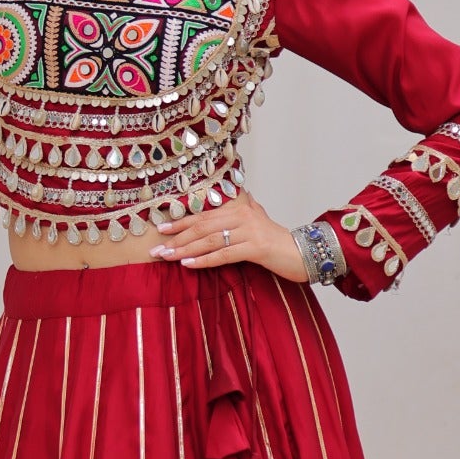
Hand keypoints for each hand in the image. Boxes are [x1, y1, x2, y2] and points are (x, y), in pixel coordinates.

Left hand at [153, 188, 309, 279]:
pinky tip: (189, 265)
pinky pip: (224, 254)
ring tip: (167, 257)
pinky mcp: (256, 247)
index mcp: (238, 208)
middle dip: (177, 238)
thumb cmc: (276, 239)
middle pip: (202, 226)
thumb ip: (243, 206)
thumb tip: (236, 193)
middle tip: (157, 249)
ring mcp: (250, 231)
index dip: (180, 222)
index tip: (161, 229)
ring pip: (210, 240)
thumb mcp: (258, 218)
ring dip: (185, 250)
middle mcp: (242, 215)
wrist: (303, 252)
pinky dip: (205, 260)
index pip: (203, 214)